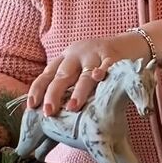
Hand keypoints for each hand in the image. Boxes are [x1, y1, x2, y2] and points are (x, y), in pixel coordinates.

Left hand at [27, 33, 148, 115]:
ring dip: (78, 92)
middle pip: (62, 75)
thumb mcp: (79, 70)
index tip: (32, 106)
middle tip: (49, 112)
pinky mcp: (113, 56)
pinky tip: (97, 78)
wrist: (129, 44)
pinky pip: (107, 65)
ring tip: (73, 107)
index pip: (46, 74)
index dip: (37, 90)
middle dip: (54, 94)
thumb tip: (53, 119)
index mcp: (65, 59)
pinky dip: (102, 71)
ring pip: (84, 75)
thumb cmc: (99, 64)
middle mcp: (76, 55)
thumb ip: (69, 88)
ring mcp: (95, 54)